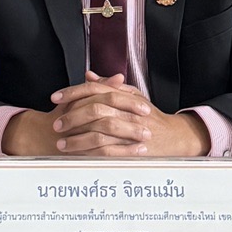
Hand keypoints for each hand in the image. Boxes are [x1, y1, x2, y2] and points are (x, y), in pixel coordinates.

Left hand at [2, 74, 210, 158]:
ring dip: (77, 139)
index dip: (72, 92)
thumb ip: (109, 85)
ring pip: (99, 132)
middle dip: (71, 117)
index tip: (55, 98)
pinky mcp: (133, 150)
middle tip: (56, 125)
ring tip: (61, 144)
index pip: (94, 89)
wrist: (175, 137)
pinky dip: (91, 154)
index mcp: (125, 96)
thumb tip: (87, 75)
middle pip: (94, 110)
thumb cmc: (151, 116)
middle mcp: (128, 111)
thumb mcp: (132, 96)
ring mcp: (131, 131)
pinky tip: (78, 157)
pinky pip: (109, 152)